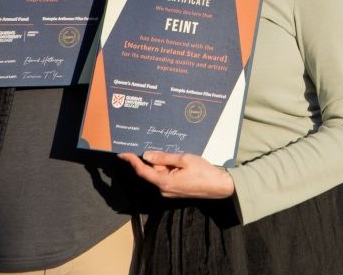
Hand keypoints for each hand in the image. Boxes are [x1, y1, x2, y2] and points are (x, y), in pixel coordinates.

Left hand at [119, 151, 235, 199]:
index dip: (132, 161)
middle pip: (152, 172)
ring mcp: (169, 192)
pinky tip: (179, 164)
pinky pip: (166, 178)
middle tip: (166, 150)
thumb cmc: (204, 172)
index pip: (143, 171)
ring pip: (159, 174)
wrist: (219, 187)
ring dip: (164, 165)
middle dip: (155, 160)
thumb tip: (147, 155)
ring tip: (179, 158)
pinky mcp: (175, 191)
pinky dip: (168, 170)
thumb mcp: (184, 159)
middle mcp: (164, 190)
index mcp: (164, 182)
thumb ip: (164, 157)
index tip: (123, 154)